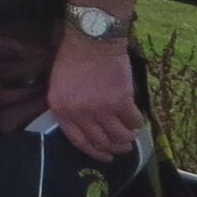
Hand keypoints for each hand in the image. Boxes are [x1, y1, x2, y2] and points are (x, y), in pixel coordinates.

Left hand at [47, 31, 145, 160]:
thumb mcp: (59, 86)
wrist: (91, 40)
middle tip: (123, 147)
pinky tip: (137, 120)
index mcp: (61, 109)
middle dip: (114, 148)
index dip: (94, 152)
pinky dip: (138, 124)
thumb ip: (68, 108)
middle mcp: (80, 113)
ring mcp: (101, 108)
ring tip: (131, 134)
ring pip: (120, 136)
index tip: (105, 157)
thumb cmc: (73, 59)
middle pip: (101, 142)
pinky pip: (134, 122)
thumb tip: (86, 129)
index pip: (79, 141)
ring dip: (128, 138)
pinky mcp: (121, 101)